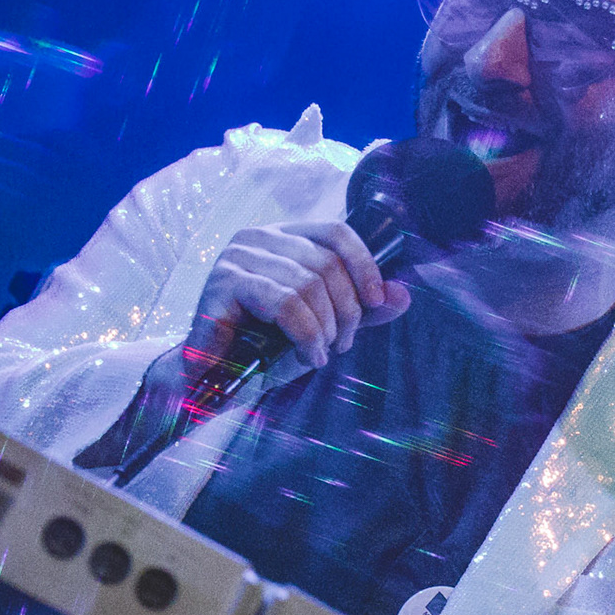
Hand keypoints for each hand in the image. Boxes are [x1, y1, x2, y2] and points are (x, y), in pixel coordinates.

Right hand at [186, 221, 412, 370]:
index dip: (364, 265)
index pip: (336, 232)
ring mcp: (236, 257)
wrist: (210, 382)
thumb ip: (361, 310)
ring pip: (308, 283)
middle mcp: (257, 237)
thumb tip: (404, 295)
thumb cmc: (263, 349)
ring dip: (324, 327)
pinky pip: (284, 303)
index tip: (376, 302)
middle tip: (340, 345)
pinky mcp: (222, 284)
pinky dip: (305, 334)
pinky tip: (306, 356)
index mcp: (282, 237)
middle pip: (326, 262)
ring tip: (321, 353)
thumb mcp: (322, 326)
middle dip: (345, 310)